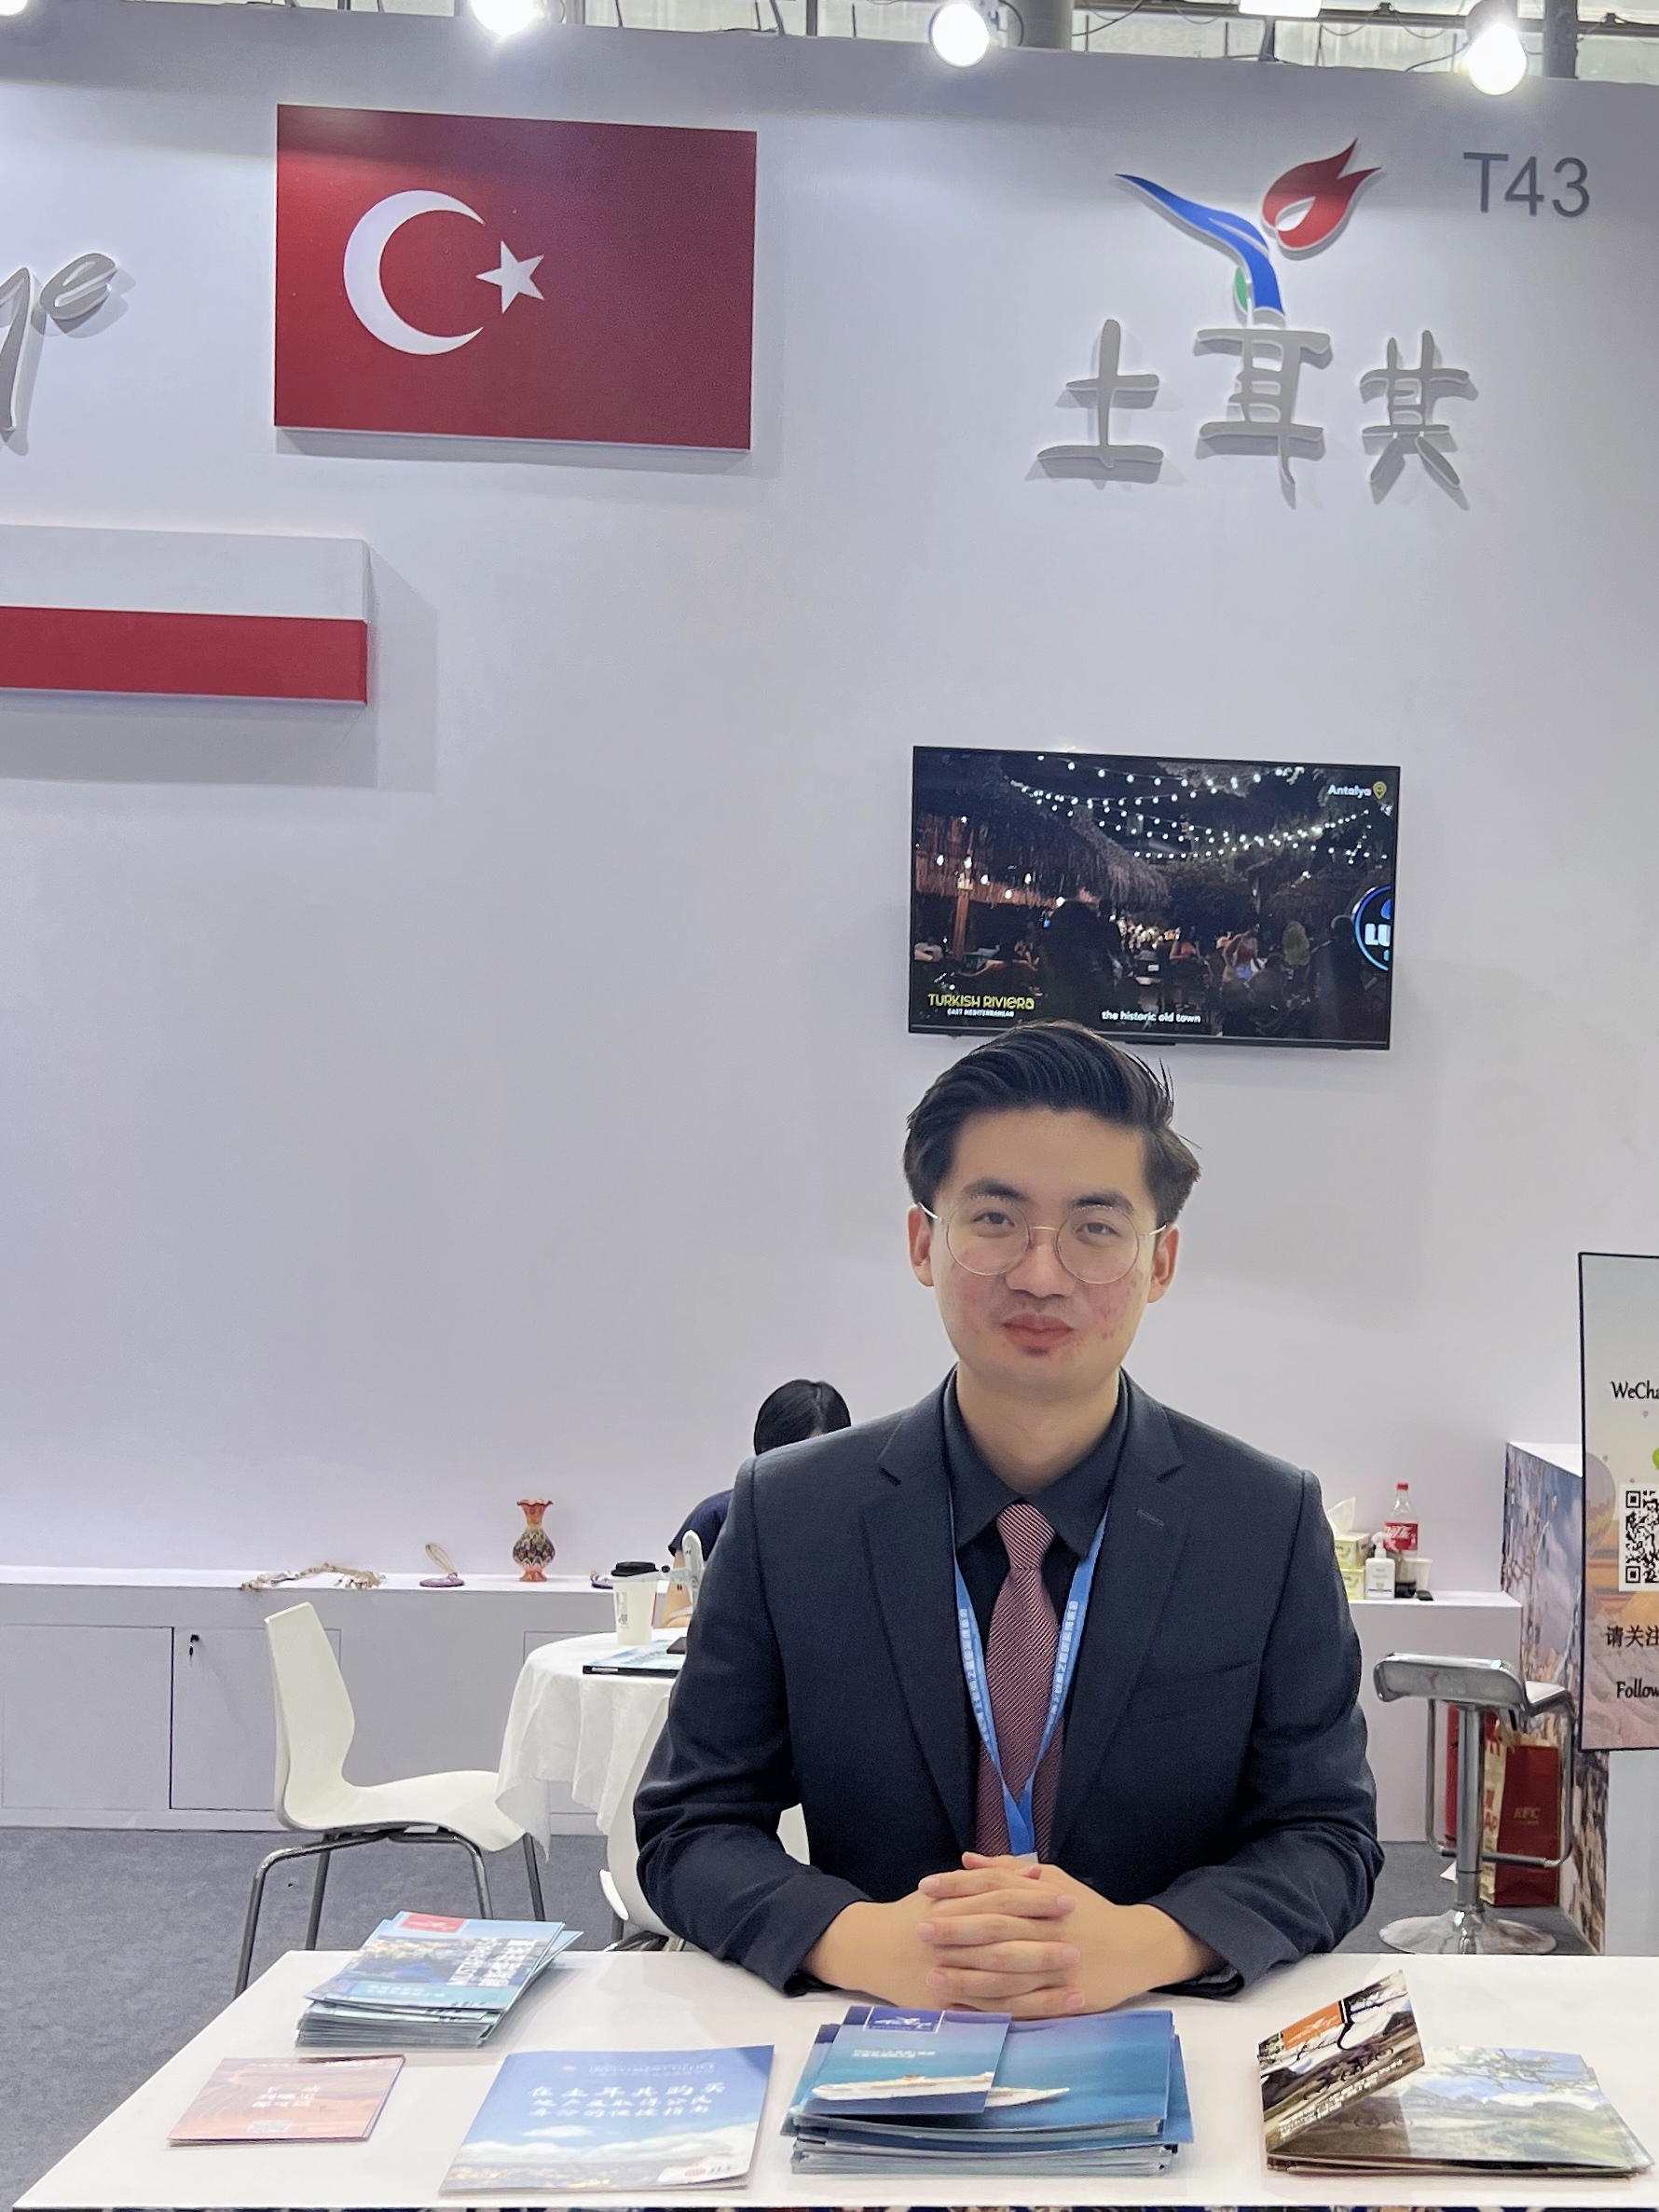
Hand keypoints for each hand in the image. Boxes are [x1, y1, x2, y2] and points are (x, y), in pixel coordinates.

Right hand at [803, 1881, 1081, 2016]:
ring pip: (1002, 1985)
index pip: (1001, 1902)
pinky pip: (993, 2013)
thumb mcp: (947, 1890)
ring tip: (1078, 1986)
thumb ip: (989, 1879)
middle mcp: (953, 1945)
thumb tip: (1035, 1871)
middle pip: (1004, 1944)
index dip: (1035, 1901)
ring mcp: (951, 1979)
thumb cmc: (916, 1915)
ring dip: (1041, 1988)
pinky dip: (1024, 2013)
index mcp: (954, 1909)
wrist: (872, 1949)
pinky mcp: (950, 2009)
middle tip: (1079, 1945)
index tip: (1068, 1901)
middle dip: (1042, 1946)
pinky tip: (1052, 2013)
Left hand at [915, 1853, 1219, 2013]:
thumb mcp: (1054, 1880)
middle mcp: (1046, 1928)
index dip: (958, 1886)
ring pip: (1004, 1971)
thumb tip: (967, 1860)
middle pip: (994, 1927)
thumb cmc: (1088, 1911)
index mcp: (1042, 1896)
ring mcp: (1053, 1965)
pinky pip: (1020, 2005)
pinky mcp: (1059, 1996)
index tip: (925, 1887)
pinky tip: (964, 2009)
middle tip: (919, 1929)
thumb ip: (1009, 1871)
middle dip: (955, 1929)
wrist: (1135, 1948)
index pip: (992, 1887)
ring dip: (966, 1974)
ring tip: (931, 1975)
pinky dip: (990, 2008)